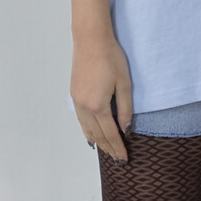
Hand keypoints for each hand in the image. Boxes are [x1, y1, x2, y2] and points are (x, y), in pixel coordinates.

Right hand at [71, 32, 132, 161]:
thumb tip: (125, 129)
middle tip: (118, 160)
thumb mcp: (124, 83)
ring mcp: (77, 102)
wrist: (91, 40)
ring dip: (97, 142)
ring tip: (107, 152)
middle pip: (98, 135)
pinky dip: (87, 131)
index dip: (118, 148)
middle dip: (109, 149)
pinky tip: (91, 137)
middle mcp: (84, 107)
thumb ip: (125, 109)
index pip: (110, 134)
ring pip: (87, 130)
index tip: (124, 159)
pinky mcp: (74, 95)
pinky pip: (81, 121)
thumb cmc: (110, 58)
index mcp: (98, 106)